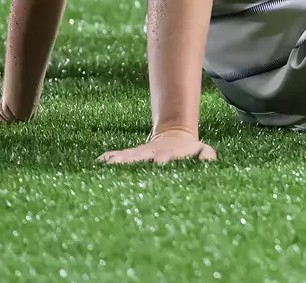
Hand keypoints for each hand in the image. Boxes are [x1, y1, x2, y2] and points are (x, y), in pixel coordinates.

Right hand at [98, 128, 215, 165]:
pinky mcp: (131, 155)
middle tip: (119, 167)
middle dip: (132, 162)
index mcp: (168, 155)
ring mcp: (140, 154)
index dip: (161, 162)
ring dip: (117, 161)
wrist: (176, 138)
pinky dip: (108, 158)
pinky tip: (97, 162)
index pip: (163, 160)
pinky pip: (117, 156)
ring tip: (105, 165)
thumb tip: (208, 161)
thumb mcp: (202, 150)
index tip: (157, 165)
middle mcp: (151, 155)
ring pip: (126, 157)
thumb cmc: (190, 151)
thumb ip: (206, 155)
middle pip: (140, 158)